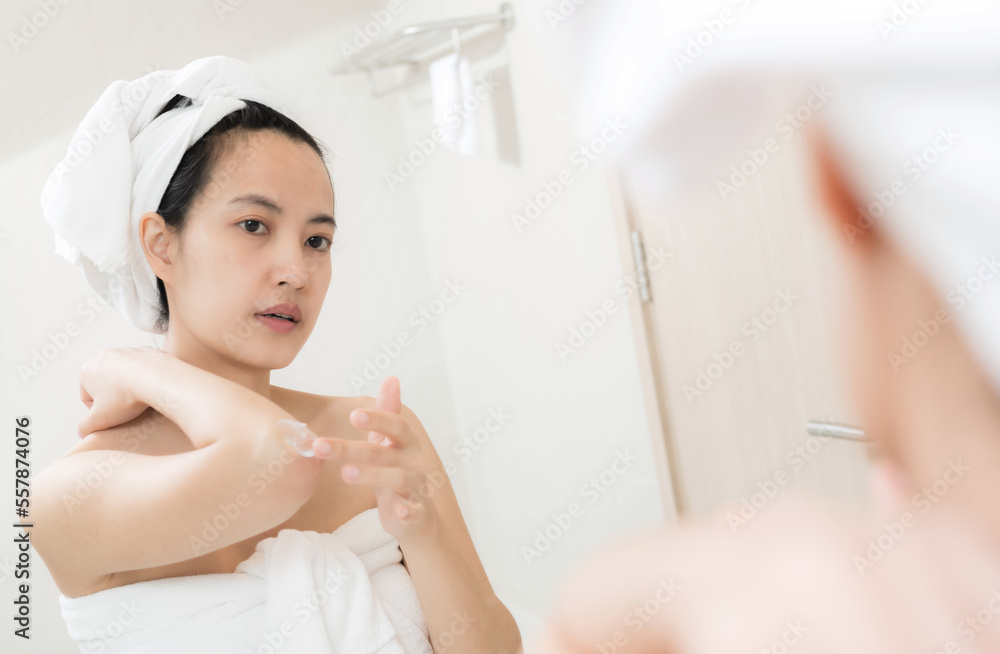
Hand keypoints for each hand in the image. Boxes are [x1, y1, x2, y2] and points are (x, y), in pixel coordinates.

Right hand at [77, 346, 162, 437]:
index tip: (112, 417)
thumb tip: (82, 432)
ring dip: (129, 385)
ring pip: (125, 374)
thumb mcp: (100, 420)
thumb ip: (85, 427)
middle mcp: (104, 356)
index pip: (87, 397)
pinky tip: (152, 388)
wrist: (157, 378)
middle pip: (106, 383)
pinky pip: (143, 367)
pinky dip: (146, 376)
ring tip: (140, 398)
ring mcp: (126, 351)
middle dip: (114, 396)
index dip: (98, 411)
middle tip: (127, 408)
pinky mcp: (145, 350)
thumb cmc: (125, 398)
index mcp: (87, 371)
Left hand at [310, 375, 439, 541]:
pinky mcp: (414, 513)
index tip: (353, 416)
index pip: (395, 425)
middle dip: (350, 448)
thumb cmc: (397, 471)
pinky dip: (406, 510)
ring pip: (396, 479)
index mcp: (407, 442)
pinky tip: (396, 511)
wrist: (417, 514)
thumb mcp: (391, 441)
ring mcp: (416, 487)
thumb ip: (389, 411)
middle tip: (320, 446)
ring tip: (344, 474)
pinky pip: (412, 511)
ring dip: (371, 475)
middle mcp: (414, 461)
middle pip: (383, 452)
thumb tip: (391, 378)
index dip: (376, 419)